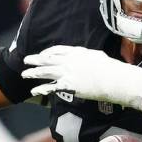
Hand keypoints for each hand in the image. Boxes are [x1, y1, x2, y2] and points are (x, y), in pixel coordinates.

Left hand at [21, 45, 141, 118]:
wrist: (117, 79)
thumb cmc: (114, 70)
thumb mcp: (100, 58)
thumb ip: (91, 58)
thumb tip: (93, 60)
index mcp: (78, 52)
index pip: (58, 50)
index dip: (48, 53)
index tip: (42, 55)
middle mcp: (71, 60)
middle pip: (49, 59)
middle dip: (36, 60)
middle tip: (26, 60)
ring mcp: (69, 72)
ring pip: (46, 71)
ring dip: (34, 72)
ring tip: (24, 73)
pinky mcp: (70, 85)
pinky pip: (51, 87)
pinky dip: (41, 89)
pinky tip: (33, 90)